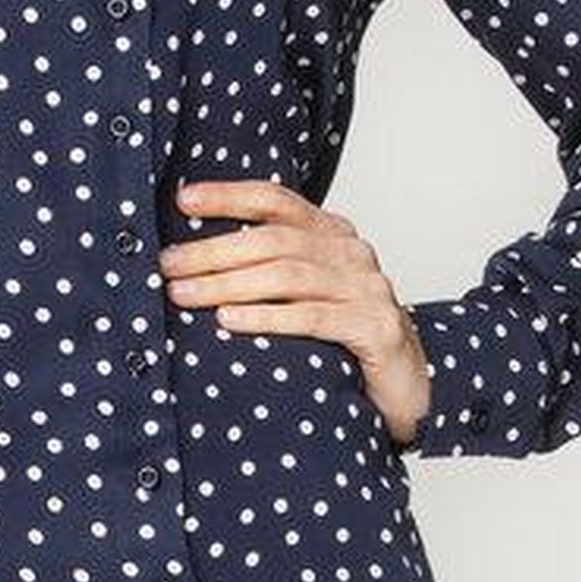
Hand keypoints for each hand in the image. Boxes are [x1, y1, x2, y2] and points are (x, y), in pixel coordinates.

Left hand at [158, 177, 431, 451]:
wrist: (411, 386)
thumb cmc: (346, 338)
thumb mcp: (308, 292)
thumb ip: (269, 266)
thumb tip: (192, 259)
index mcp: (333, 234)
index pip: (277, 200)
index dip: (229, 195)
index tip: (183, 201)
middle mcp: (352, 252)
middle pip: (274, 239)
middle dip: (214, 250)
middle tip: (169, 265)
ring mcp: (368, 288)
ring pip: (287, 275)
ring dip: (228, 284)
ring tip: (184, 294)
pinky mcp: (375, 327)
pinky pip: (312, 317)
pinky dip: (265, 317)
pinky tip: (229, 321)